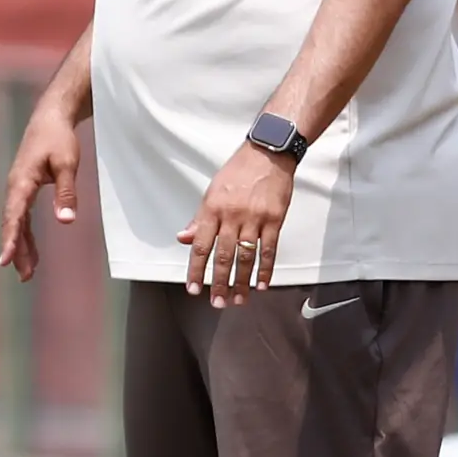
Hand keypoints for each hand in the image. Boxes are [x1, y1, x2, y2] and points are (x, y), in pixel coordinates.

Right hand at [0, 102, 81, 282]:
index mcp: (21, 181)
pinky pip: (22, 217)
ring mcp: (18, 189)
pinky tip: (32, 253)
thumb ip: (65, 191)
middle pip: (12, 224)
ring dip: (22, 247)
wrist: (50, 118)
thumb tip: (66, 220)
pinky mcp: (25, 189)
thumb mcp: (66, 163)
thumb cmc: (58, 138)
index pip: (14, 215)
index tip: (6, 260)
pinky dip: (26, 235)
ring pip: (16, 223)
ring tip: (28, 273)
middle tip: (24, 276)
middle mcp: (15, 187)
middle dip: (17, 250)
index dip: (11, 239)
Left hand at [180, 143, 294, 306]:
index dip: (196, 270)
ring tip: (238, 299)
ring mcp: (254, 218)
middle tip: (217, 303)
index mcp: (213, 209)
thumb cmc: (238, 172)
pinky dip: (265, 269)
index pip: (200, 246)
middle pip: (223, 256)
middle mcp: (232, 216)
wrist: (268, 153)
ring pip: (246, 257)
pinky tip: (262, 284)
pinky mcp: (274, 219)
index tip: (193, 289)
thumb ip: (199, 219)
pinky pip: (269, 249)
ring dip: (242, 282)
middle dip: (219, 283)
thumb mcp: (212, 192)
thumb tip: (183, 238)